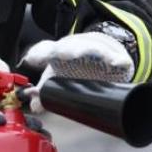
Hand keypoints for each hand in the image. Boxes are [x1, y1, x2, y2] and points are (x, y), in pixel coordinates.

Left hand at [19, 32, 133, 111]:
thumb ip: (44, 92)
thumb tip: (34, 106)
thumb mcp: (56, 76)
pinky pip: (116, 55)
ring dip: (89, 50)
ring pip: (91, 47)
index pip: (45, 50)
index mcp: (56, 52)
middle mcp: (74, 47)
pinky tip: (118, 63)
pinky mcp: (112, 53)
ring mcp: (93, 48)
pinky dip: (118, 59)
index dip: (38, 53)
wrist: (98, 46)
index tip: (32, 58)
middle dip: (66, 49)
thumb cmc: (72, 64)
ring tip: (88, 54)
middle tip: (63, 54)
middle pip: (68, 47)